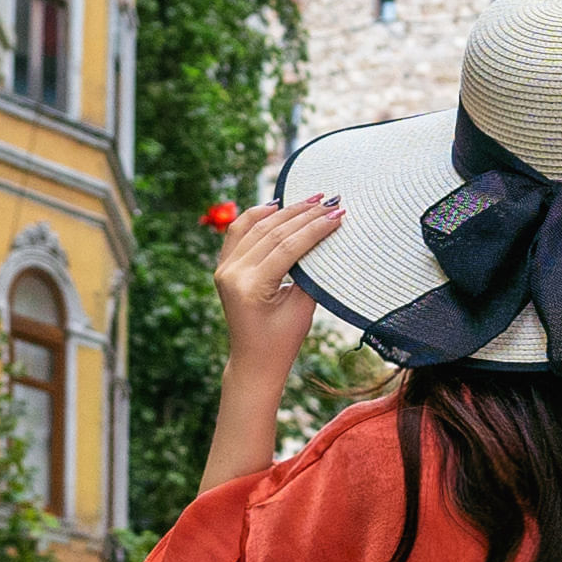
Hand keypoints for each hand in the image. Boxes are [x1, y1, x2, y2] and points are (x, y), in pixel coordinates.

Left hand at [212, 198, 342, 386]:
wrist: (253, 361)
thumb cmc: (282, 341)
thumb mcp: (302, 308)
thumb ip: (309, 272)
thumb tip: (322, 237)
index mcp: (251, 287)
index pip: (288, 246)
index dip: (315, 228)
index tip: (338, 214)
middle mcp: (232, 274)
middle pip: (272, 232)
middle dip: (304, 214)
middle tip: (330, 201)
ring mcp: (224, 269)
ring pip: (256, 227)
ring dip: (285, 211)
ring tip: (310, 199)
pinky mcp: (223, 266)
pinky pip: (238, 231)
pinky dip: (256, 215)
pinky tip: (276, 205)